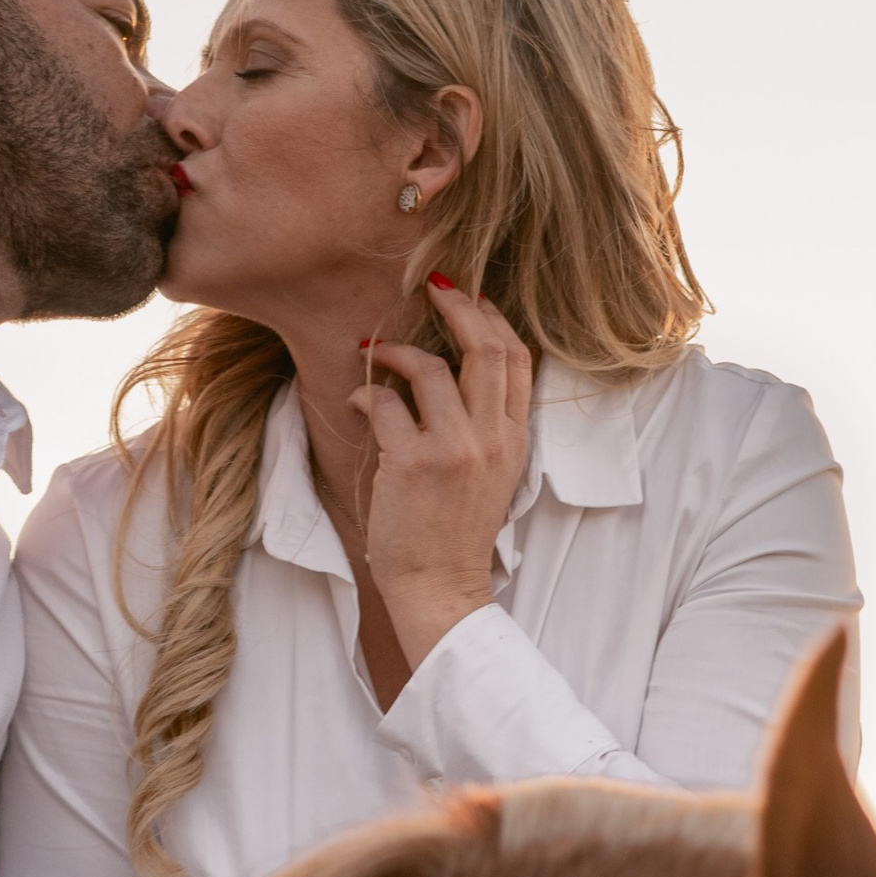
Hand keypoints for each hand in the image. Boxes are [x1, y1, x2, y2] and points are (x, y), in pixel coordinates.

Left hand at [351, 280, 532, 673]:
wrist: (442, 590)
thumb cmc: (455, 536)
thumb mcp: (492, 477)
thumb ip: (485, 429)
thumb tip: (452, 379)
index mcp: (515, 441)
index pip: (518, 359)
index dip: (493, 318)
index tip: (470, 297)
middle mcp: (491, 439)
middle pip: (485, 347)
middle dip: (457, 305)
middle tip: (432, 286)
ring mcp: (454, 450)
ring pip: (431, 368)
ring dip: (396, 349)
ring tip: (376, 349)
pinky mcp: (414, 464)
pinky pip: (386, 404)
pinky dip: (366, 392)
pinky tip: (357, 399)